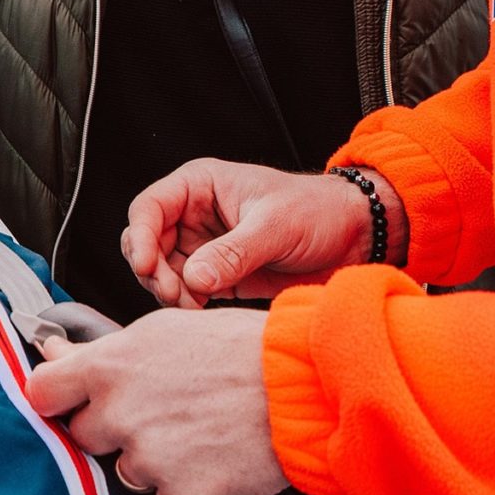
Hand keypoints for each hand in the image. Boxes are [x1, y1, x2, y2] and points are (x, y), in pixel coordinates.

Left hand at [25, 309, 285, 494]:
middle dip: (114, 431)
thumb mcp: (163, 331)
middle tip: (160, 414)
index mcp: (109, 368)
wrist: (303, 387)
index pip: (40, 395)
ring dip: (155, 461)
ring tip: (199, 432)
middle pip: (85, 438)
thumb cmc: (239, 350)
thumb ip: (103, 351)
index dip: (55, 400)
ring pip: (129, 472)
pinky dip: (188, 488)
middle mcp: (121, 415)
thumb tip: (55, 355)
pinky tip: (216, 458)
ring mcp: (151, 460)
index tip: (68, 404)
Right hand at [120, 160, 400, 307]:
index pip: (149, 207)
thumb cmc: (318, 211)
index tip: (146, 267)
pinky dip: (186, 303)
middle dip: (153, 271)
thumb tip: (193, 277)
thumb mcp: (275, 225)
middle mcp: (195, 214)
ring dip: (169, 291)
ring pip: (162, 271)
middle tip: (176, 294)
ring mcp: (204, 246)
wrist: (355, 238)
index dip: (139, 237)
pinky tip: (203, 309)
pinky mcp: (219, 275)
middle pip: (147, 243)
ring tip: (194, 304)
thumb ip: (234, 252)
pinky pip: (186, 290)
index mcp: (200, 185)